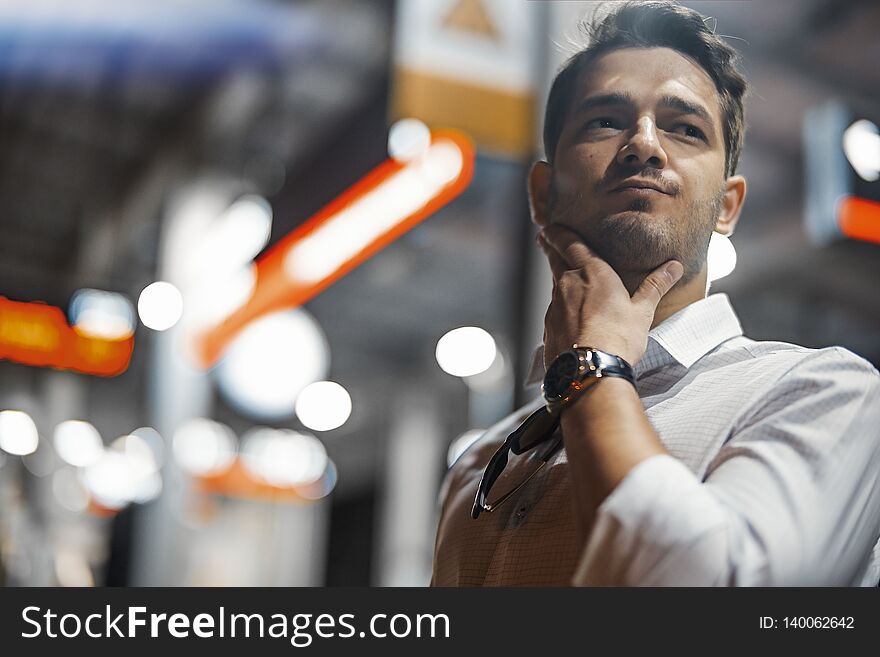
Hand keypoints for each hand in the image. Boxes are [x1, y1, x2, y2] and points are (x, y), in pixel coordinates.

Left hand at [538, 224, 682, 367]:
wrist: (589, 369)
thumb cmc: (618, 338)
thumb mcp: (642, 311)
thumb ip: (655, 286)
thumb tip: (674, 267)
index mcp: (591, 272)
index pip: (569, 243)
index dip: (558, 233)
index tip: (550, 226)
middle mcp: (567, 284)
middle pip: (555, 259)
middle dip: (550, 247)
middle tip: (544, 239)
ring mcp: (554, 306)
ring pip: (554, 285)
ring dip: (557, 279)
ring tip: (562, 278)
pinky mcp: (548, 327)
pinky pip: (553, 310)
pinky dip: (559, 307)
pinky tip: (567, 316)